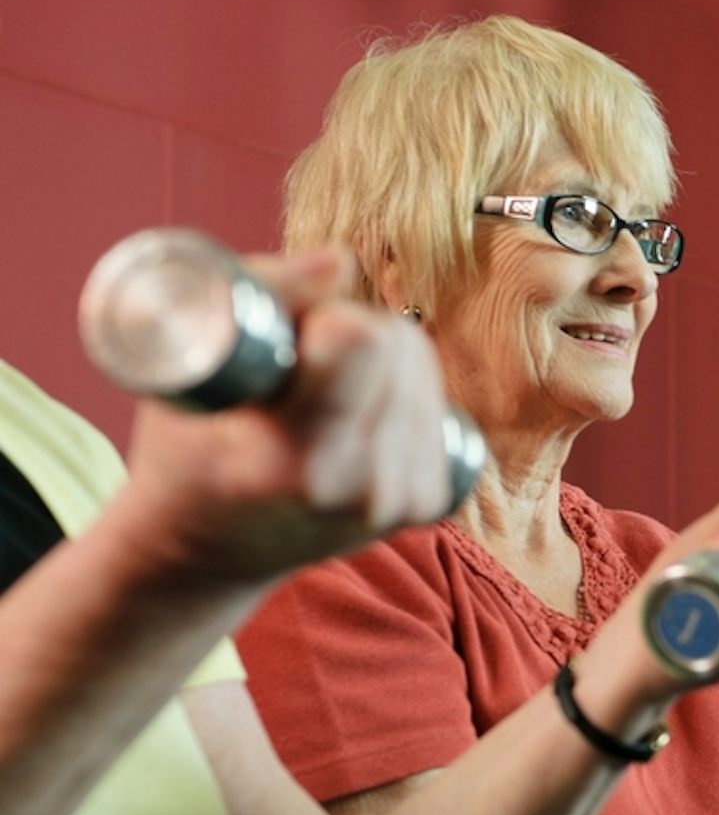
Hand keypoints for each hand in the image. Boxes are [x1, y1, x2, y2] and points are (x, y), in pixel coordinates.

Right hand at [113, 247, 453, 580]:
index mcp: (296, 462)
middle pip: (400, 344)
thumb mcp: (184, 371)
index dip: (325, 316)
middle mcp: (362, 488)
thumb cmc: (183, 451)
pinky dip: (402, 389)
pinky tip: (358, 407)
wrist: (206, 553)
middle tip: (299, 354)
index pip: (363, 341)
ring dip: (380, 354)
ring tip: (323, 382)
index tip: (287, 335)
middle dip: (353, 325)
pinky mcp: (429, 504)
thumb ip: (263, 298)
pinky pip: (438, 405)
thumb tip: (342, 261)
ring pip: (423, 368)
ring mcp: (401, 502)